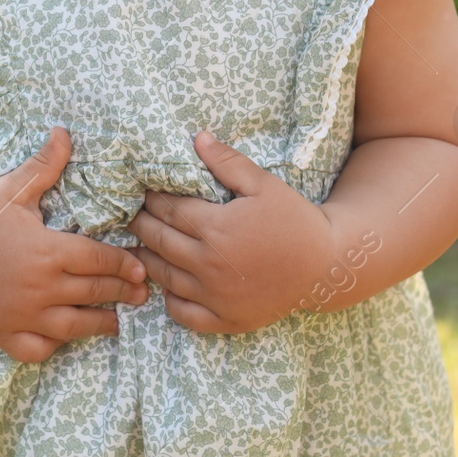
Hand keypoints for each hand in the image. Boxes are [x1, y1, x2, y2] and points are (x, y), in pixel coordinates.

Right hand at [0, 126, 150, 363]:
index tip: (139, 266)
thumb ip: (44, 165)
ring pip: (74, 326)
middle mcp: (37, 286)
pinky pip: (38, 348)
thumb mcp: (12, 189)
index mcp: (45, 250)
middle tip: (141, 293)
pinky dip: (56, 345)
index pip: (97, 259)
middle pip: (93, 292)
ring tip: (116, 320)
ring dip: (101, 324)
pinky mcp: (3, 333)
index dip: (123, 263)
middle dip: (122, 292)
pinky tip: (67, 335)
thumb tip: (65, 133)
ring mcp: (20, 314)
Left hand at [126, 130, 332, 333]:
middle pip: (159, 241)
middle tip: (130, 215)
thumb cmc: (294, 220)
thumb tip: (197, 137)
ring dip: (145, 259)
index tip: (141, 192)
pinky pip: (184, 313)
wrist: (327, 266)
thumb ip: (227, 161)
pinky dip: (169, 300)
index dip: (151, 199)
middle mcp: (210, 265)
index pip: (169, 210)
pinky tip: (165, 285)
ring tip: (136, 245)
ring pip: (165, 276)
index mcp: (217, 228)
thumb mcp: (264, 184)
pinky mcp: (227, 319)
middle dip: (140, 225)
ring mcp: (217, 296)